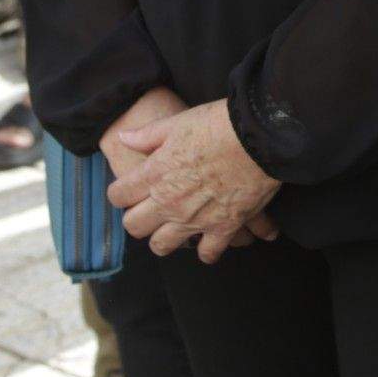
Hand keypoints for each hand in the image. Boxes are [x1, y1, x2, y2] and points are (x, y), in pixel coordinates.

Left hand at [110, 98, 280, 263]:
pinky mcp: (222, 227)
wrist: (259, 136)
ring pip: (162, 246)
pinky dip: (208, 249)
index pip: (118, 196)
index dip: (121, 193)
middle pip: (134, 227)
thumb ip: (147, 135)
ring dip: (165, 238)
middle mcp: (168, 201)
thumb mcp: (178, 122)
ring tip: (175, 228)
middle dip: (138, 219)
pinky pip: (207, 253)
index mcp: (154, 174)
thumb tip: (123, 137)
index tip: (130, 190)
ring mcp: (194, 219)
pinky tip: (210, 239)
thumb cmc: (218, 124)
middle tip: (150, 209)